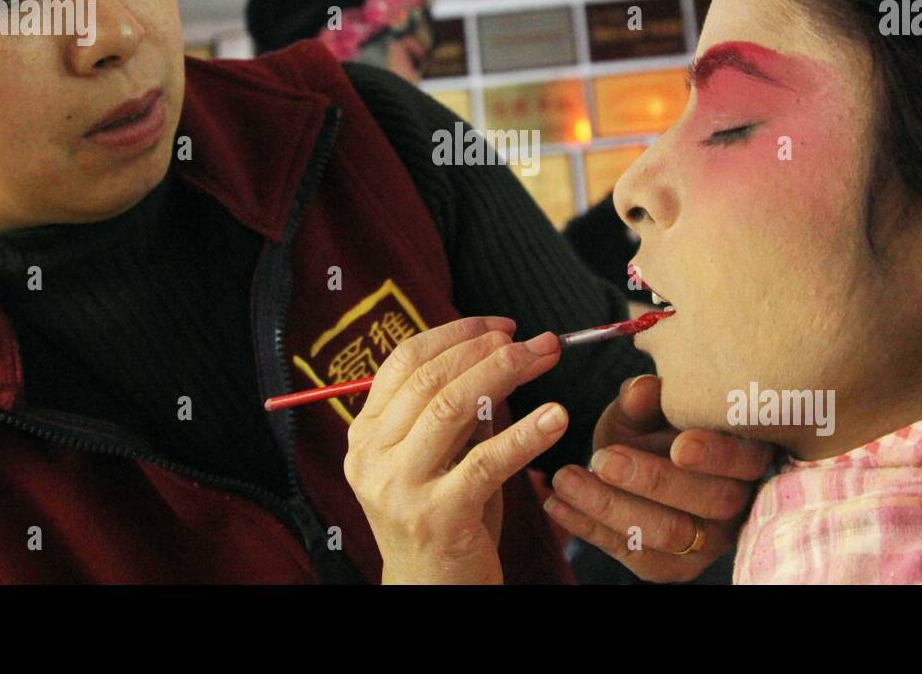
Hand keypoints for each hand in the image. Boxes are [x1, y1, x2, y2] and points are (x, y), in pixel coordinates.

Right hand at [344, 316, 568, 583]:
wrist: (431, 594)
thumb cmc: (443, 518)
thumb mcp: (436, 457)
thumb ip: (453, 410)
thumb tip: (499, 351)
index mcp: (365, 434)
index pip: (404, 361)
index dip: (455, 333)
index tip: (502, 326)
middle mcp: (372, 456)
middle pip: (430, 379)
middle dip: (488, 350)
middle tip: (536, 341)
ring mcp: (399, 487)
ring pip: (451, 407)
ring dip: (504, 375)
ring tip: (543, 361)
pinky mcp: (436, 516)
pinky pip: (485, 461)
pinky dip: (525, 433)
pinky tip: (556, 416)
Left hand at [544, 374, 773, 582]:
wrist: (633, 461)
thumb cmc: (650, 427)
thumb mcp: (645, 408)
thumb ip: (644, 400)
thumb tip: (640, 388)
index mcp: (746, 453)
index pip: (743, 458)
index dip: (715, 455)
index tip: (679, 445)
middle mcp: (739, 502)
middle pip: (709, 500)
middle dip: (652, 481)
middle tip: (602, 459)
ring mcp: (710, 542)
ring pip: (670, 533)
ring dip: (611, 506)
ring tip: (565, 479)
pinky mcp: (674, 566)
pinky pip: (635, 553)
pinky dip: (590, 528)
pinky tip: (556, 504)